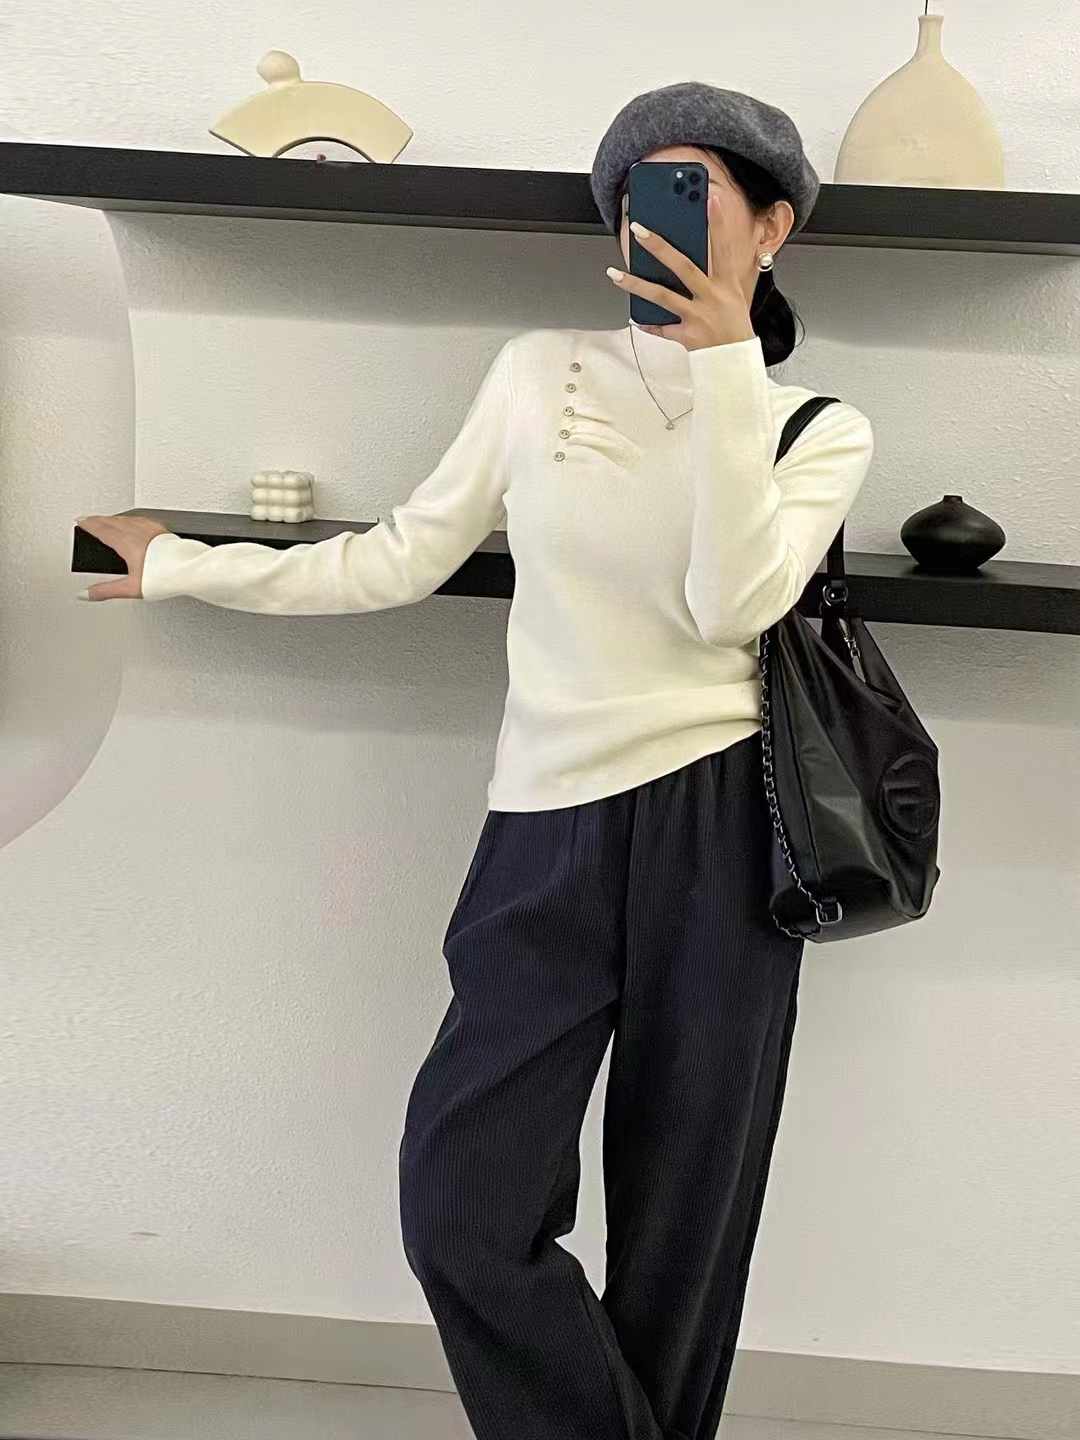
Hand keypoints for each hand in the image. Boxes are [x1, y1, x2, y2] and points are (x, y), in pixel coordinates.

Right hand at [75, 513, 170, 599]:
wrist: (191, 570)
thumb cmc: (166, 577)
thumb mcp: (131, 588)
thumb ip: (106, 591)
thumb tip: (86, 594)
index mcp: (126, 542)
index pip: (102, 529)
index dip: (89, 524)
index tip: (80, 521)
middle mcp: (138, 532)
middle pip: (113, 521)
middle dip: (99, 520)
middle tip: (89, 520)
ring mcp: (151, 530)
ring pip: (127, 519)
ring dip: (114, 519)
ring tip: (108, 521)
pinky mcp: (162, 531)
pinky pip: (141, 520)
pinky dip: (131, 520)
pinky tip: (136, 523)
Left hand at [607, 191, 756, 351]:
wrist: (735, 363)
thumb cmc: (734, 328)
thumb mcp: (735, 297)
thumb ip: (718, 276)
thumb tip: (700, 256)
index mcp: (727, 284)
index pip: (723, 248)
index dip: (718, 224)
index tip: (710, 200)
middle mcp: (711, 297)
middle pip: (682, 266)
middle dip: (659, 246)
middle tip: (639, 230)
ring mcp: (698, 316)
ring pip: (662, 296)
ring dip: (635, 284)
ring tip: (615, 274)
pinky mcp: (687, 336)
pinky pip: (662, 328)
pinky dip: (649, 324)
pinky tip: (636, 319)